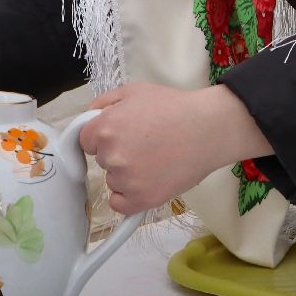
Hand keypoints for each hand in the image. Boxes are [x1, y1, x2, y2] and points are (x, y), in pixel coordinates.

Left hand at [80, 83, 271, 214]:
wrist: (210, 129)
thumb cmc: (176, 107)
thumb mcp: (135, 91)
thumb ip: (104, 103)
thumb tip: (88, 119)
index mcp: (105, 129)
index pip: (85, 141)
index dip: (104, 136)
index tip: (122, 135)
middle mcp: (111, 156)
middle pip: (103, 160)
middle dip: (119, 153)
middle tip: (146, 144)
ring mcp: (126, 180)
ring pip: (114, 181)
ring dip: (128, 174)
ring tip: (157, 160)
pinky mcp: (142, 199)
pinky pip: (120, 203)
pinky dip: (130, 196)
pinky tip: (148, 182)